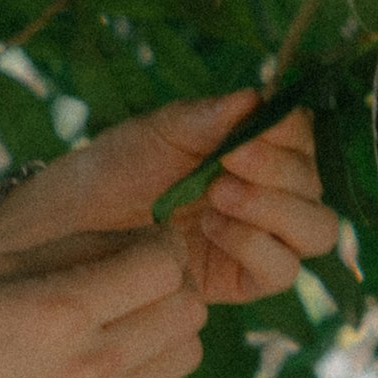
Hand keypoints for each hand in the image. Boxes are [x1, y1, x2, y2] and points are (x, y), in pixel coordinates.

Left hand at [0, 90, 341, 305]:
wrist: (63, 229)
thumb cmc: (108, 172)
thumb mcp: (154, 134)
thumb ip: (205, 119)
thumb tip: (257, 96)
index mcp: (250, 151)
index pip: (300, 138)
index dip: (287, 133)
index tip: (248, 130)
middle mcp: (264, 195)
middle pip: (314, 186)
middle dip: (280, 171)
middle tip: (230, 161)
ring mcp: (256, 240)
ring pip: (314, 231)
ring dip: (275, 209)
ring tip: (218, 195)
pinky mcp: (240, 281)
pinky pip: (281, 271)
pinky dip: (257, 246)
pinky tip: (213, 228)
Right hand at [0, 233, 204, 377]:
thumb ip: (73, 252)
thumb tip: (144, 240)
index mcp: (59, 310)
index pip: (163, 264)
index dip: (156, 249)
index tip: (137, 251)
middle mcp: (91, 364)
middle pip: (188, 308)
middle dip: (168, 288)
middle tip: (134, 291)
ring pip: (188, 355)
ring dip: (165, 335)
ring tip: (123, 334)